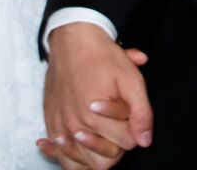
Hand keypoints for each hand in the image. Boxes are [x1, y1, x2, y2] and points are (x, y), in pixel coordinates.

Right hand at [41, 23, 151, 167]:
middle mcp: (75, 127)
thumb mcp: (131, 78)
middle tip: (118, 127)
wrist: (72, 40)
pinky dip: (69, 156)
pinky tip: (76, 145)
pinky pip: (60, 156)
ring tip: (102, 138)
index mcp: (96, 118)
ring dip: (94, 155)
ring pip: (81, 164)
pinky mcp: (51, 123)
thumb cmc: (102, 56)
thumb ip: (141, 112)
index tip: (129, 113)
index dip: (134, 129)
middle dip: (116, 146)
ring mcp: (60, 127)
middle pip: (104, 161)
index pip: (127, 144)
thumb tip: (145, 141)